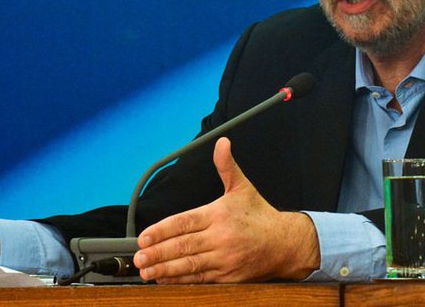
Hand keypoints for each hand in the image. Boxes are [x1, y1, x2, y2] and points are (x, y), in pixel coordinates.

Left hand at [133, 137, 319, 282]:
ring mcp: (225, 259)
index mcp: (219, 215)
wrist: (286, 244)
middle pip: (183, 246)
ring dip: (165, 269)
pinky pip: (201, 279)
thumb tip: (222, 143)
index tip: (144, 237)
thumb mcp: (242, 187)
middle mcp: (221, 238)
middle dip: (158, 252)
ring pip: (189, 265)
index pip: (184, 222)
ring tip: (146, 271)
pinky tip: (165, 280)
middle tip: (138, 257)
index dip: (162, 230)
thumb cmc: (261, 215)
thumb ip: (226, 166)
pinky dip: (181, 280)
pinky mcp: (229, 277)